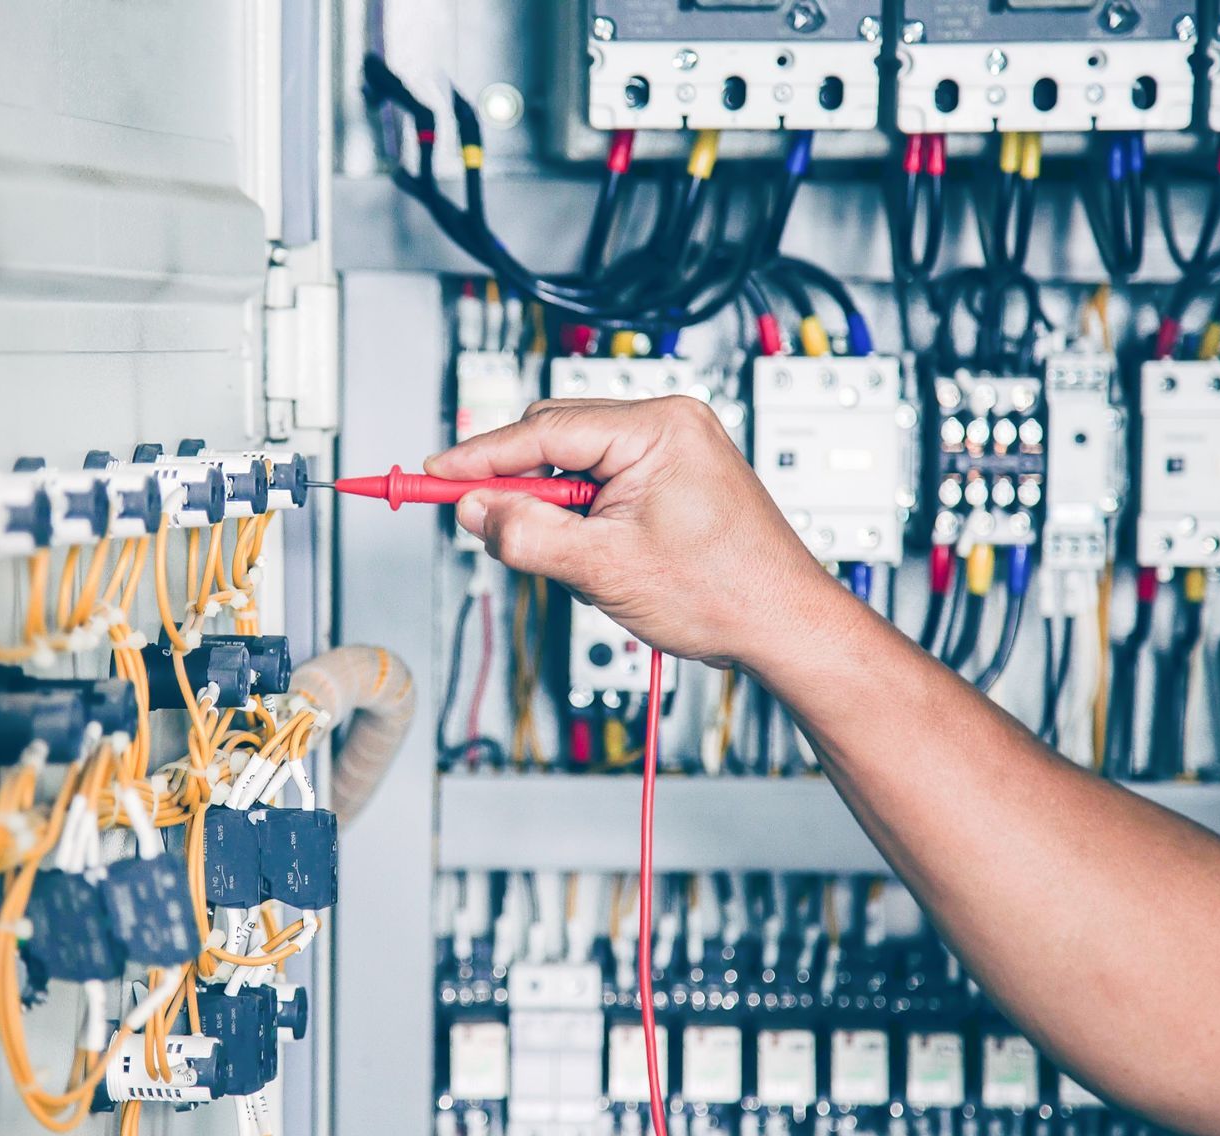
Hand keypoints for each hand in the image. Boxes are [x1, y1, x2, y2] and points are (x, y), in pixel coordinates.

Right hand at [426, 395, 854, 670]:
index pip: (542, 430)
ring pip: (574, 465)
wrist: (786, 626)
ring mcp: (675, 449)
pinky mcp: (674, 477)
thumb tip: (475, 511)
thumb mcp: (604, 569)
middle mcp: (669, 426)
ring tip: (573, 561)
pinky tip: (595, 556)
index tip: (433, 473)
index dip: (479, 457)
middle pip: (554, 438)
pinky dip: (581, 516)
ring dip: (553, 509)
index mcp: (658, 429)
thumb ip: (529, 534)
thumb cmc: (727, 594)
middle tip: (478, 522)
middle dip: (516, 485)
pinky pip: (602, 482)